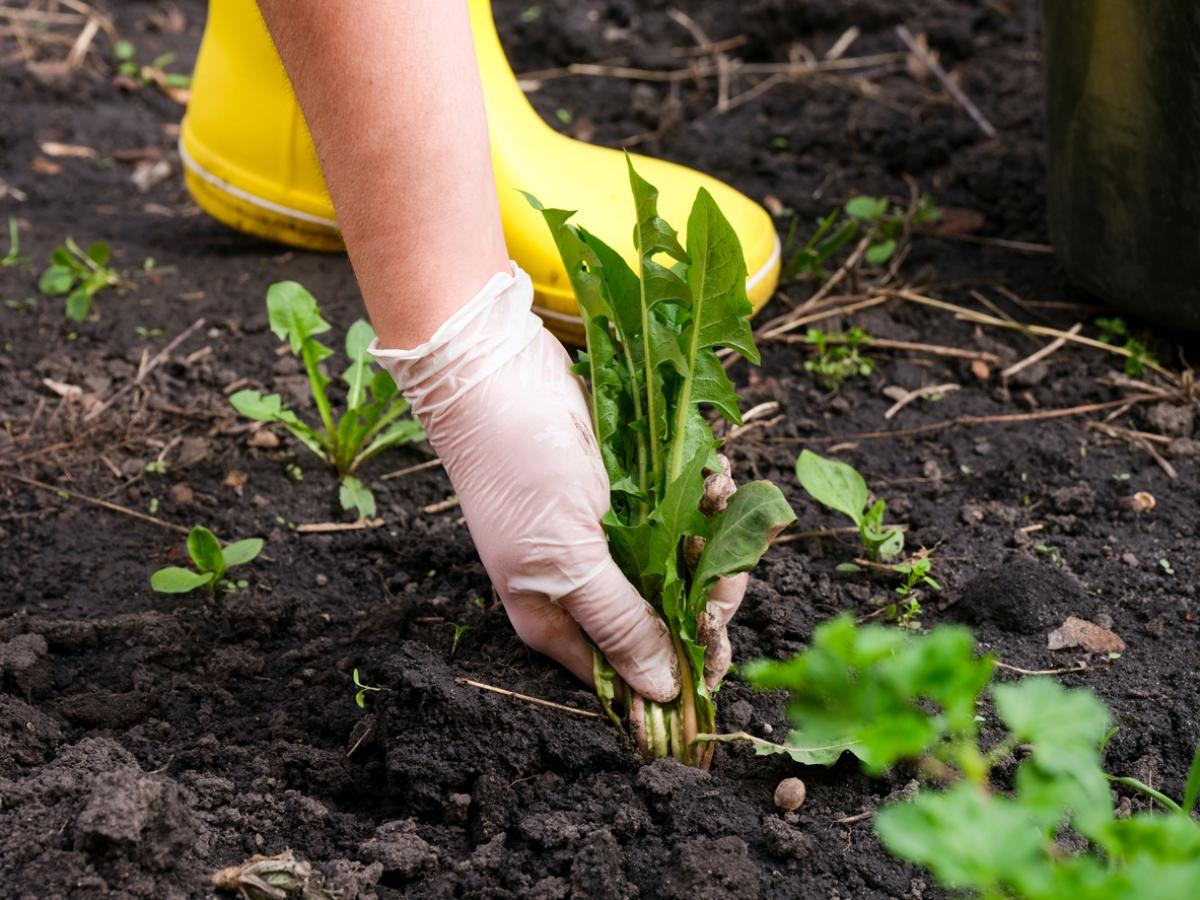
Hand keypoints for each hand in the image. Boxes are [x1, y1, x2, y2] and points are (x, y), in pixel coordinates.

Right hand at [372, 265, 680, 701]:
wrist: (497, 373)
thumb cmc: (520, 471)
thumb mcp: (568, 560)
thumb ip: (619, 623)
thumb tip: (663, 691)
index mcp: (559, 617)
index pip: (630, 669)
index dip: (679, 667)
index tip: (719, 654)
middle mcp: (587, 583)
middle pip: (666, 617)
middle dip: (706, 595)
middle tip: (726, 568)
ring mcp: (611, 535)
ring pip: (683, 562)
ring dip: (712, 536)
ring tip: (716, 496)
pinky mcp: (630, 491)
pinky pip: (683, 509)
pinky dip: (704, 493)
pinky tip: (712, 473)